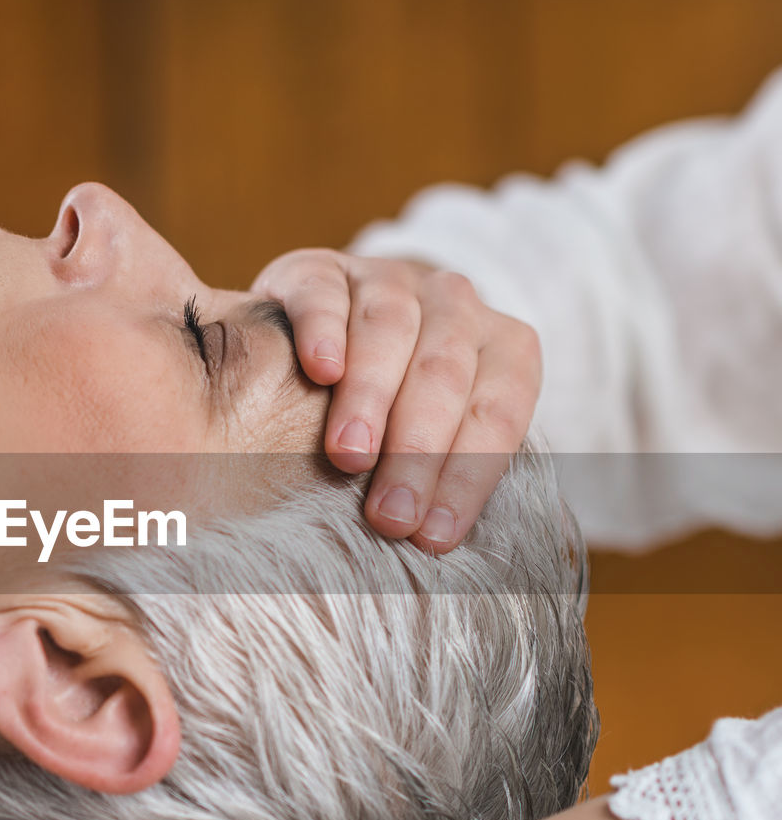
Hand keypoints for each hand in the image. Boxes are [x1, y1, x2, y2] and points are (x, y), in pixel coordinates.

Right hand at [251, 251, 541, 551]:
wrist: (336, 327)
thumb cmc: (397, 410)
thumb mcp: (439, 436)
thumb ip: (448, 473)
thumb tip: (434, 550)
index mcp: (501, 348)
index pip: (498, 411)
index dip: (469, 475)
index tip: (434, 536)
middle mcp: (454, 304)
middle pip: (445, 372)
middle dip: (418, 450)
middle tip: (389, 515)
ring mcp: (387, 279)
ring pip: (390, 328)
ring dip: (371, 396)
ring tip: (349, 457)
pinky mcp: (321, 270)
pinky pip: (326, 293)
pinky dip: (324, 331)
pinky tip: (317, 371)